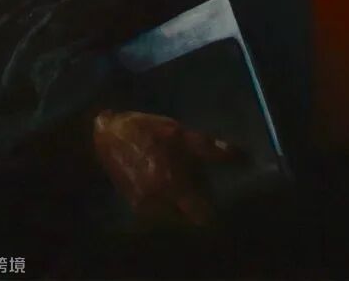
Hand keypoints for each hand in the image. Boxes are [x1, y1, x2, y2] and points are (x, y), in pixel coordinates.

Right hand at [92, 109, 238, 226]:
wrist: (108, 136)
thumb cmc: (148, 131)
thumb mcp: (180, 133)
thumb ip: (208, 147)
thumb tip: (240, 155)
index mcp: (173, 184)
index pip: (200, 214)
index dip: (211, 211)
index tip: (219, 200)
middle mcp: (159, 201)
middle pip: (187, 217)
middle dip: (196, 207)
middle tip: (202, 189)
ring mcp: (145, 206)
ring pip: (172, 216)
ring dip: (180, 206)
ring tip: (184, 186)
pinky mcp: (134, 205)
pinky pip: (158, 212)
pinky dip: (166, 203)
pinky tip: (168, 185)